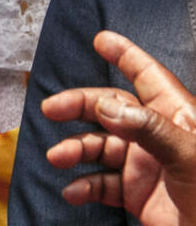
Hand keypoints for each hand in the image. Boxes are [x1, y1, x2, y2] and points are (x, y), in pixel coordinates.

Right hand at [42, 30, 195, 225]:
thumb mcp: (190, 157)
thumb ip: (149, 128)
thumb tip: (107, 105)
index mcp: (178, 117)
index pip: (149, 77)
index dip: (126, 56)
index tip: (101, 40)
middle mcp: (157, 137)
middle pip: (110, 109)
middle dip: (79, 106)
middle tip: (51, 109)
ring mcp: (145, 165)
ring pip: (99, 146)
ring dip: (75, 150)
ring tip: (58, 157)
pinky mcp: (136, 193)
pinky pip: (101, 183)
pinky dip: (83, 185)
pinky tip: (74, 191)